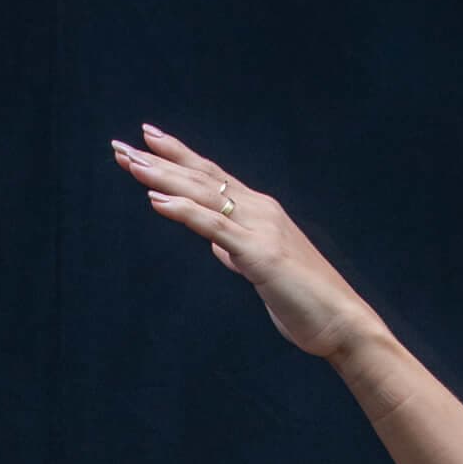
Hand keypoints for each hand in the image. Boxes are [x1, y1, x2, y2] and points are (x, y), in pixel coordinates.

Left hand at [109, 123, 383, 360]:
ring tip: (131, 163)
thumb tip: (216, 245)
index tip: (147, 141)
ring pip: (204, 193)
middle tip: (121, 145)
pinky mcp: (258, 254)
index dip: (179, 157)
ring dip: (164, 176)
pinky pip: (214, 226)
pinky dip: (183, 211)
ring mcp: (260, 229)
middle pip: (202, 176)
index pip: (212, 176)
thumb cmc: (304, 301)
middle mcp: (259, 210)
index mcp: (260, 212)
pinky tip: (156, 200)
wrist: (341, 323)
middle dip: (159, 160)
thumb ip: (238, 253)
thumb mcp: (261, 271)